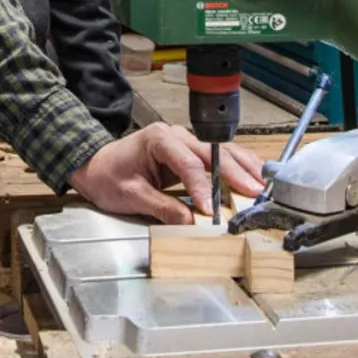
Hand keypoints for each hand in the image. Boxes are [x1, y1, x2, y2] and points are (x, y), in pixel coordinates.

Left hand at [66, 123, 266, 224]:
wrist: (96, 166)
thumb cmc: (108, 176)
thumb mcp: (131, 196)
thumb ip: (162, 207)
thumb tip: (191, 221)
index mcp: (159, 140)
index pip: (188, 164)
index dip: (203, 188)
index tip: (212, 209)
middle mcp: (175, 136)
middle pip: (213, 153)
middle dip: (235, 174)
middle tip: (254, 193)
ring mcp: (185, 141)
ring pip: (221, 152)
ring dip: (242, 168)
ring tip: (261, 186)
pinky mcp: (190, 152)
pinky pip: (218, 158)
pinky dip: (236, 167)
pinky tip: (251, 177)